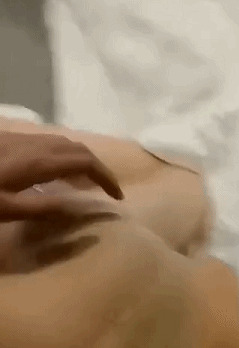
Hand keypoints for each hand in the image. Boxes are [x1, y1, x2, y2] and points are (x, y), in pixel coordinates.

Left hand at [0, 132, 122, 221]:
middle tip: (107, 189)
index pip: (87, 163)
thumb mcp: (10, 208)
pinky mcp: (13, 138)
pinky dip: (65, 155)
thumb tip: (78, 209)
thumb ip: (43, 208)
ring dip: (82, 160)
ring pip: (64, 143)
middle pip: (79, 149)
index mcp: (42, 162)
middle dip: (98, 168)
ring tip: (87, 182)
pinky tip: (57, 170)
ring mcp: (25, 138)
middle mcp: (39, 145)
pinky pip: (49, 142)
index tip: (118, 197)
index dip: (107, 178)